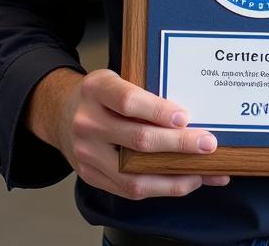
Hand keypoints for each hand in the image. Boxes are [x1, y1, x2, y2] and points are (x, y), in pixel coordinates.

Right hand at [26, 68, 229, 199]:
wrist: (61, 113)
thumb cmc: (101, 95)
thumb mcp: (116, 78)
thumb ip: (143, 92)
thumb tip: (191, 114)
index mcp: (96, 89)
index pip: (128, 101)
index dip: (157, 110)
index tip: (184, 117)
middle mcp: (87, 122)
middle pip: (137, 139)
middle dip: (178, 144)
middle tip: (207, 143)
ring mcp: (86, 153)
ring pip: (133, 173)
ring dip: (174, 175)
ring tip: (203, 172)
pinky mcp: (91, 176)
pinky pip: (129, 189)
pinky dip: (160, 188)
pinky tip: (184, 181)